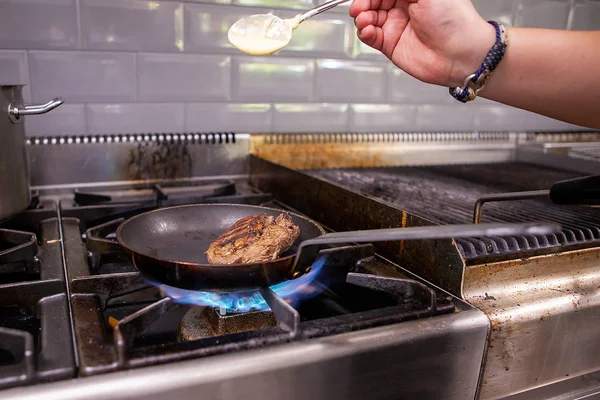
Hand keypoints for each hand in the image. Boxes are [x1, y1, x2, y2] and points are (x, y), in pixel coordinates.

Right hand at [349, 0, 495, 86]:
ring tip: (365, 20)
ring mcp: (396, 26)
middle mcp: (404, 8)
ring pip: (368, 18)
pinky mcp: (391, 45)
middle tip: (359, 7)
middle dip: (363, 3)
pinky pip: (370, 36)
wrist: (460, 55)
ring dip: (362, 18)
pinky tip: (368, 31)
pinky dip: (364, 33)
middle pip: (373, 1)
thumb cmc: (454, 20)